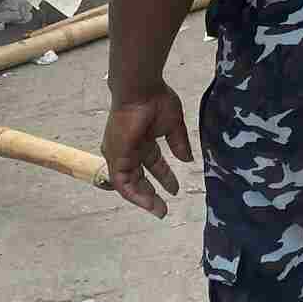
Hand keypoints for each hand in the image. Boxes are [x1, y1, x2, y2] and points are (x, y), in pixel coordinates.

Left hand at [103, 85, 192, 218]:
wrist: (141, 91)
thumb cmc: (157, 101)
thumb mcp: (173, 125)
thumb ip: (179, 143)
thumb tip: (187, 159)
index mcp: (143, 140)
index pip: (152, 163)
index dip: (164, 176)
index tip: (176, 189)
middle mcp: (130, 150)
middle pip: (140, 176)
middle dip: (152, 192)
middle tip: (164, 208)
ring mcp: (121, 154)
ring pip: (129, 183)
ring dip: (143, 198)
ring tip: (158, 210)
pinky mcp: (115, 157)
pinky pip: (122, 182)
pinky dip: (133, 193)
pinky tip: (147, 202)